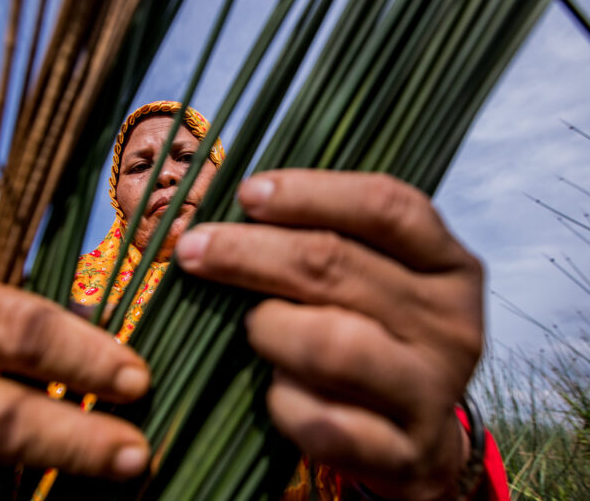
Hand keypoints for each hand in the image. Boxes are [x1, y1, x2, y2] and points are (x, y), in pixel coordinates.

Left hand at [175, 170, 483, 499]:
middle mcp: (449, 323)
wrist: (422, 441)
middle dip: (249, 252)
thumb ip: (326, 240)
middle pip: (337, 266)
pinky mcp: (404, 453)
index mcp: (448, 265)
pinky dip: (282, 402)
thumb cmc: (379, 337)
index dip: (308, 193)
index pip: (385, 207)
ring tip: (254, 328)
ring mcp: (431, 390)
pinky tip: (276, 390)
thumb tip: (230, 204)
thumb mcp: (377, 281)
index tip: (246, 193)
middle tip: (195, 249)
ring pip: (329, 343)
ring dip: (269, 328)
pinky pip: (322, 421)